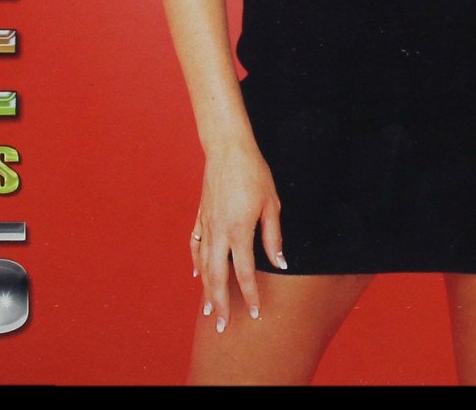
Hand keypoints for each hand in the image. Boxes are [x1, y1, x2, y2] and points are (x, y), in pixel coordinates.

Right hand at [191, 138, 286, 331]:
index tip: (255, 314)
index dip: (250, 295)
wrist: (228, 149)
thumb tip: (280, 263)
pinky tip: (197, 273)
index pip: (245, 273)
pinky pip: (196, 244)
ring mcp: (207, 224)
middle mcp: (219, 232)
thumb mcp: (271, 204)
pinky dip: (196, 262)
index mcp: (239, 231)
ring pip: (203, 264)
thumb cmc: (254, 173)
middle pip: (217, 277)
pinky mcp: (201, 215)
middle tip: (222, 326)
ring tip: (209, 309)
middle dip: (220, 303)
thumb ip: (273, 237)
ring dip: (206, 289)